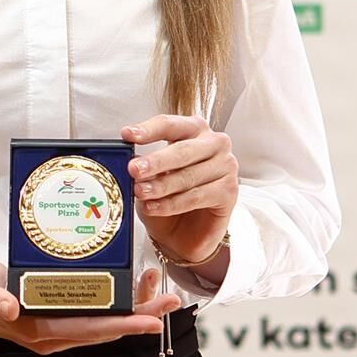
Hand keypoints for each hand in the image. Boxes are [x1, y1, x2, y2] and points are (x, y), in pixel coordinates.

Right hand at [0, 256, 181, 355]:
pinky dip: (118, 303)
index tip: (150, 321)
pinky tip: (134, 285)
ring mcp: (59, 331)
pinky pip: (97, 317)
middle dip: (140, 317)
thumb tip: (8, 308)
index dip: (121, 325)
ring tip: (160, 289)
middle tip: (170, 302)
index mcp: (38, 329)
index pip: (88, 330)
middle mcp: (54, 336)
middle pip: (105, 329)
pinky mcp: (61, 321)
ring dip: (134, 310)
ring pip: (105, 324)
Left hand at [122, 113, 237, 262]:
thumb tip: (130, 160)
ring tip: (140, 192)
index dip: (148, 129)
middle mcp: (214, 143)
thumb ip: (143, 166)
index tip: (127, 134)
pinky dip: (172, 203)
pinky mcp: (229, 191)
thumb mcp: (150, 177)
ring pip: (188, 175)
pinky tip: (154, 206)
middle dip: (155, 161)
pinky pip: (196, 196)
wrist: (184, 231)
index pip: (170, 125)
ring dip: (161, 186)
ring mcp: (226, 165)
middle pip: (182, 150)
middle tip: (133, 169)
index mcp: (194, 129)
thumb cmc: (168, 195)